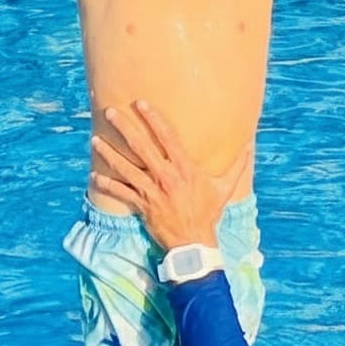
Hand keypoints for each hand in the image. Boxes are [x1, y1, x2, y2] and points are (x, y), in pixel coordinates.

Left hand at [90, 101, 248, 248]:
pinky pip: (120, 193)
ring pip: (125, 168)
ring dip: (108, 153)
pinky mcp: (142, 206)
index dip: (153, 118)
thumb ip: (237, 165)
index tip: (141, 103)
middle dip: (125, 127)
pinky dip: (107, 184)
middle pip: (141, 147)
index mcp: (185, 168)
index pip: (167, 137)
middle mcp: (166, 176)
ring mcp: (152, 191)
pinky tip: (94, 175)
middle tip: (110, 111)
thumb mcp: (225, 188)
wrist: (194, 242)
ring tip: (95, 139)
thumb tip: (250, 146)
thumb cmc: (209, 213)